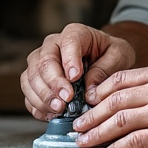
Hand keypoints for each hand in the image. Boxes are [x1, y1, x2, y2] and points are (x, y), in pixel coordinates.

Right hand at [20, 23, 136, 120]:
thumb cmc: (111, 54)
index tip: (75, 78)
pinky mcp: (36, 80)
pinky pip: (28, 92)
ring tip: (58, 109)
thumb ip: (106, 69)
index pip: (68, 42)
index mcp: (75, 34)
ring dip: (42, 96)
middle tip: (66, 100)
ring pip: (30, 77)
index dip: (69, 61)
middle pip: (43, 62)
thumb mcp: (120, 56)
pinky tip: (50, 114)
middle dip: (53, 83)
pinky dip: (36, 105)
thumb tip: (89, 89)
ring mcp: (40, 62)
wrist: (105, 59)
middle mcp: (53, 45)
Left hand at [75, 63, 147, 147]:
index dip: (99, 91)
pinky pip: (133, 142)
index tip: (87, 102)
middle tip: (76, 125)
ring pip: (118, 121)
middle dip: (90, 114)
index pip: (120, 78)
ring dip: (96, 132)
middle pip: (114, 100)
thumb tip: (129, 95)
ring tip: (83, 140)